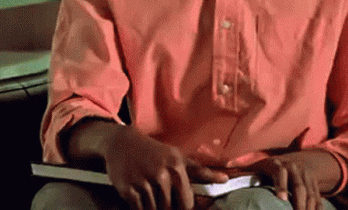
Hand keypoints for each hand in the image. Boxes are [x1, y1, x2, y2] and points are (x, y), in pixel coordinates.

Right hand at [102, 125, 226, 209]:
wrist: (122, 143)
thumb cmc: (155, 151)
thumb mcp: (177, 157)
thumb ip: (201, 171)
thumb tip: (225, 179)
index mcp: (176, 166)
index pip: (187, 203)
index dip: (184, 208)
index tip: (179, 204)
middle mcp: (162, 174)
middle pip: (170, 209)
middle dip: (168, 208)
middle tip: (163, 197)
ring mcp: (144, 183)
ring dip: (154, 208)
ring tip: (152, 196)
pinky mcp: (128, 190)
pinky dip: (141, 209)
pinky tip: (141, 198)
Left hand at [249, 149, 342, 209]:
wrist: (298, 160)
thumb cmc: (271, 167)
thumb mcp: (258, 166)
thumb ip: (242, 171)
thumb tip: (224, 173)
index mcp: (278, 164)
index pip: (280, 173)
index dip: (281, 184)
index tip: (281, 198)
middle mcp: (295, 169)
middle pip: (299, 186)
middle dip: (299, 203)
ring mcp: (306, 177)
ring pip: (311, 194)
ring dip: (309, 208)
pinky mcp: (315, 185)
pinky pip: (318, 199)